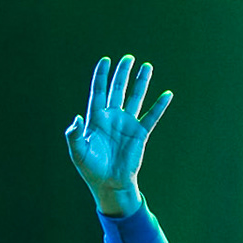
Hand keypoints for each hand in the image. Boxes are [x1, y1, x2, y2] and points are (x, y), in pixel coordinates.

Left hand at [64, 55, 171, 217]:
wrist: (110, 184)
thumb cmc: (92, 170)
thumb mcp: (78, 153)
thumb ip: (74, 135)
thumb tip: (76, 118)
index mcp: (96, 119)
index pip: (99, 92)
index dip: (101, 76)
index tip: (105, 61)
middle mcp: (112, 118)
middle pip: (118, 90)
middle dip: (122, 73)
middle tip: (128, 58)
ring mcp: (127, 124)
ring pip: (135, 98)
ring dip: (141, 82)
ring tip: (147, 66)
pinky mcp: (140, 134)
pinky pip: (151, 117)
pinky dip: (159, 106)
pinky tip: (167, 94)